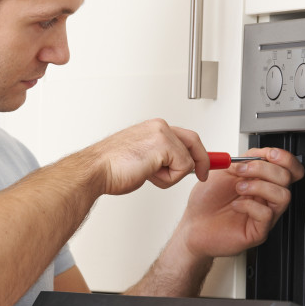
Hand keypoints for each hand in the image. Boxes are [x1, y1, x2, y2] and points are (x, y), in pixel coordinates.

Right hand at [80, 119, 210, 195]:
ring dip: (171, 176)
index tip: (209, 161)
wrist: (96, 170)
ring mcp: (162, 134)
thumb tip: (177, 167)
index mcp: (153, 128)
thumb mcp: (143, 159)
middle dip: (202, 161)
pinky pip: (182, 168)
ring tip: (149, 175)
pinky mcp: (164, 145)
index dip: (198, 151)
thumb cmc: (111, 168)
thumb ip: (160, 158)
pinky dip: (168, 179)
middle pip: (194, 141)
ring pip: (187, 160)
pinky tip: (149, 175)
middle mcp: (159, 127)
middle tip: (202, 175)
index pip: (184, 136)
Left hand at [176, 147, 304, 258]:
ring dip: (259, 186)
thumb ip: (246, 159)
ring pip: (283, 196)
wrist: (192, 223)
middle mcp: (266, 198)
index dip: (284, 158)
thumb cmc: (207, 201)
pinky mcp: (258, 232)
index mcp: (262, 181)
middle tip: (241, 171)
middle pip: (287, 178)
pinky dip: (249, 205)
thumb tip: (264, 152)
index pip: (289, 168)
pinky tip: (236, 205)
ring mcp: (265, 215)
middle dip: (264, 169)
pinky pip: (266, 215)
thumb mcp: (225, 171)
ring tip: (239, 188)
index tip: (268, 154)